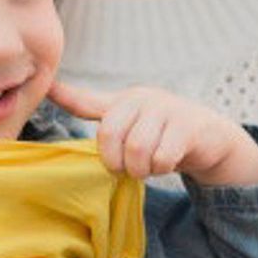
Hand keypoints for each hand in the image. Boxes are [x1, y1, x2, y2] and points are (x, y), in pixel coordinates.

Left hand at [50, 82, 257, 186]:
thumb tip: (83, 144)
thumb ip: (110, 132)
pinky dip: (162, 169)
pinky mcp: (188, 125)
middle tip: (127, 169)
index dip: (65, 96)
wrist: (210, 138)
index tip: (46, 88)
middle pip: (110, 135)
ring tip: (150, 166)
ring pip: (137, 151)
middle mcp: (141, 99)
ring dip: (142, 169)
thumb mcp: (134, 129)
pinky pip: (162, 158)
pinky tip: (169, 161)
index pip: (87, 102)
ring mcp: (166, 109)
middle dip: (116, 161)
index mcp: (122, 102)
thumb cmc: (163, 136)